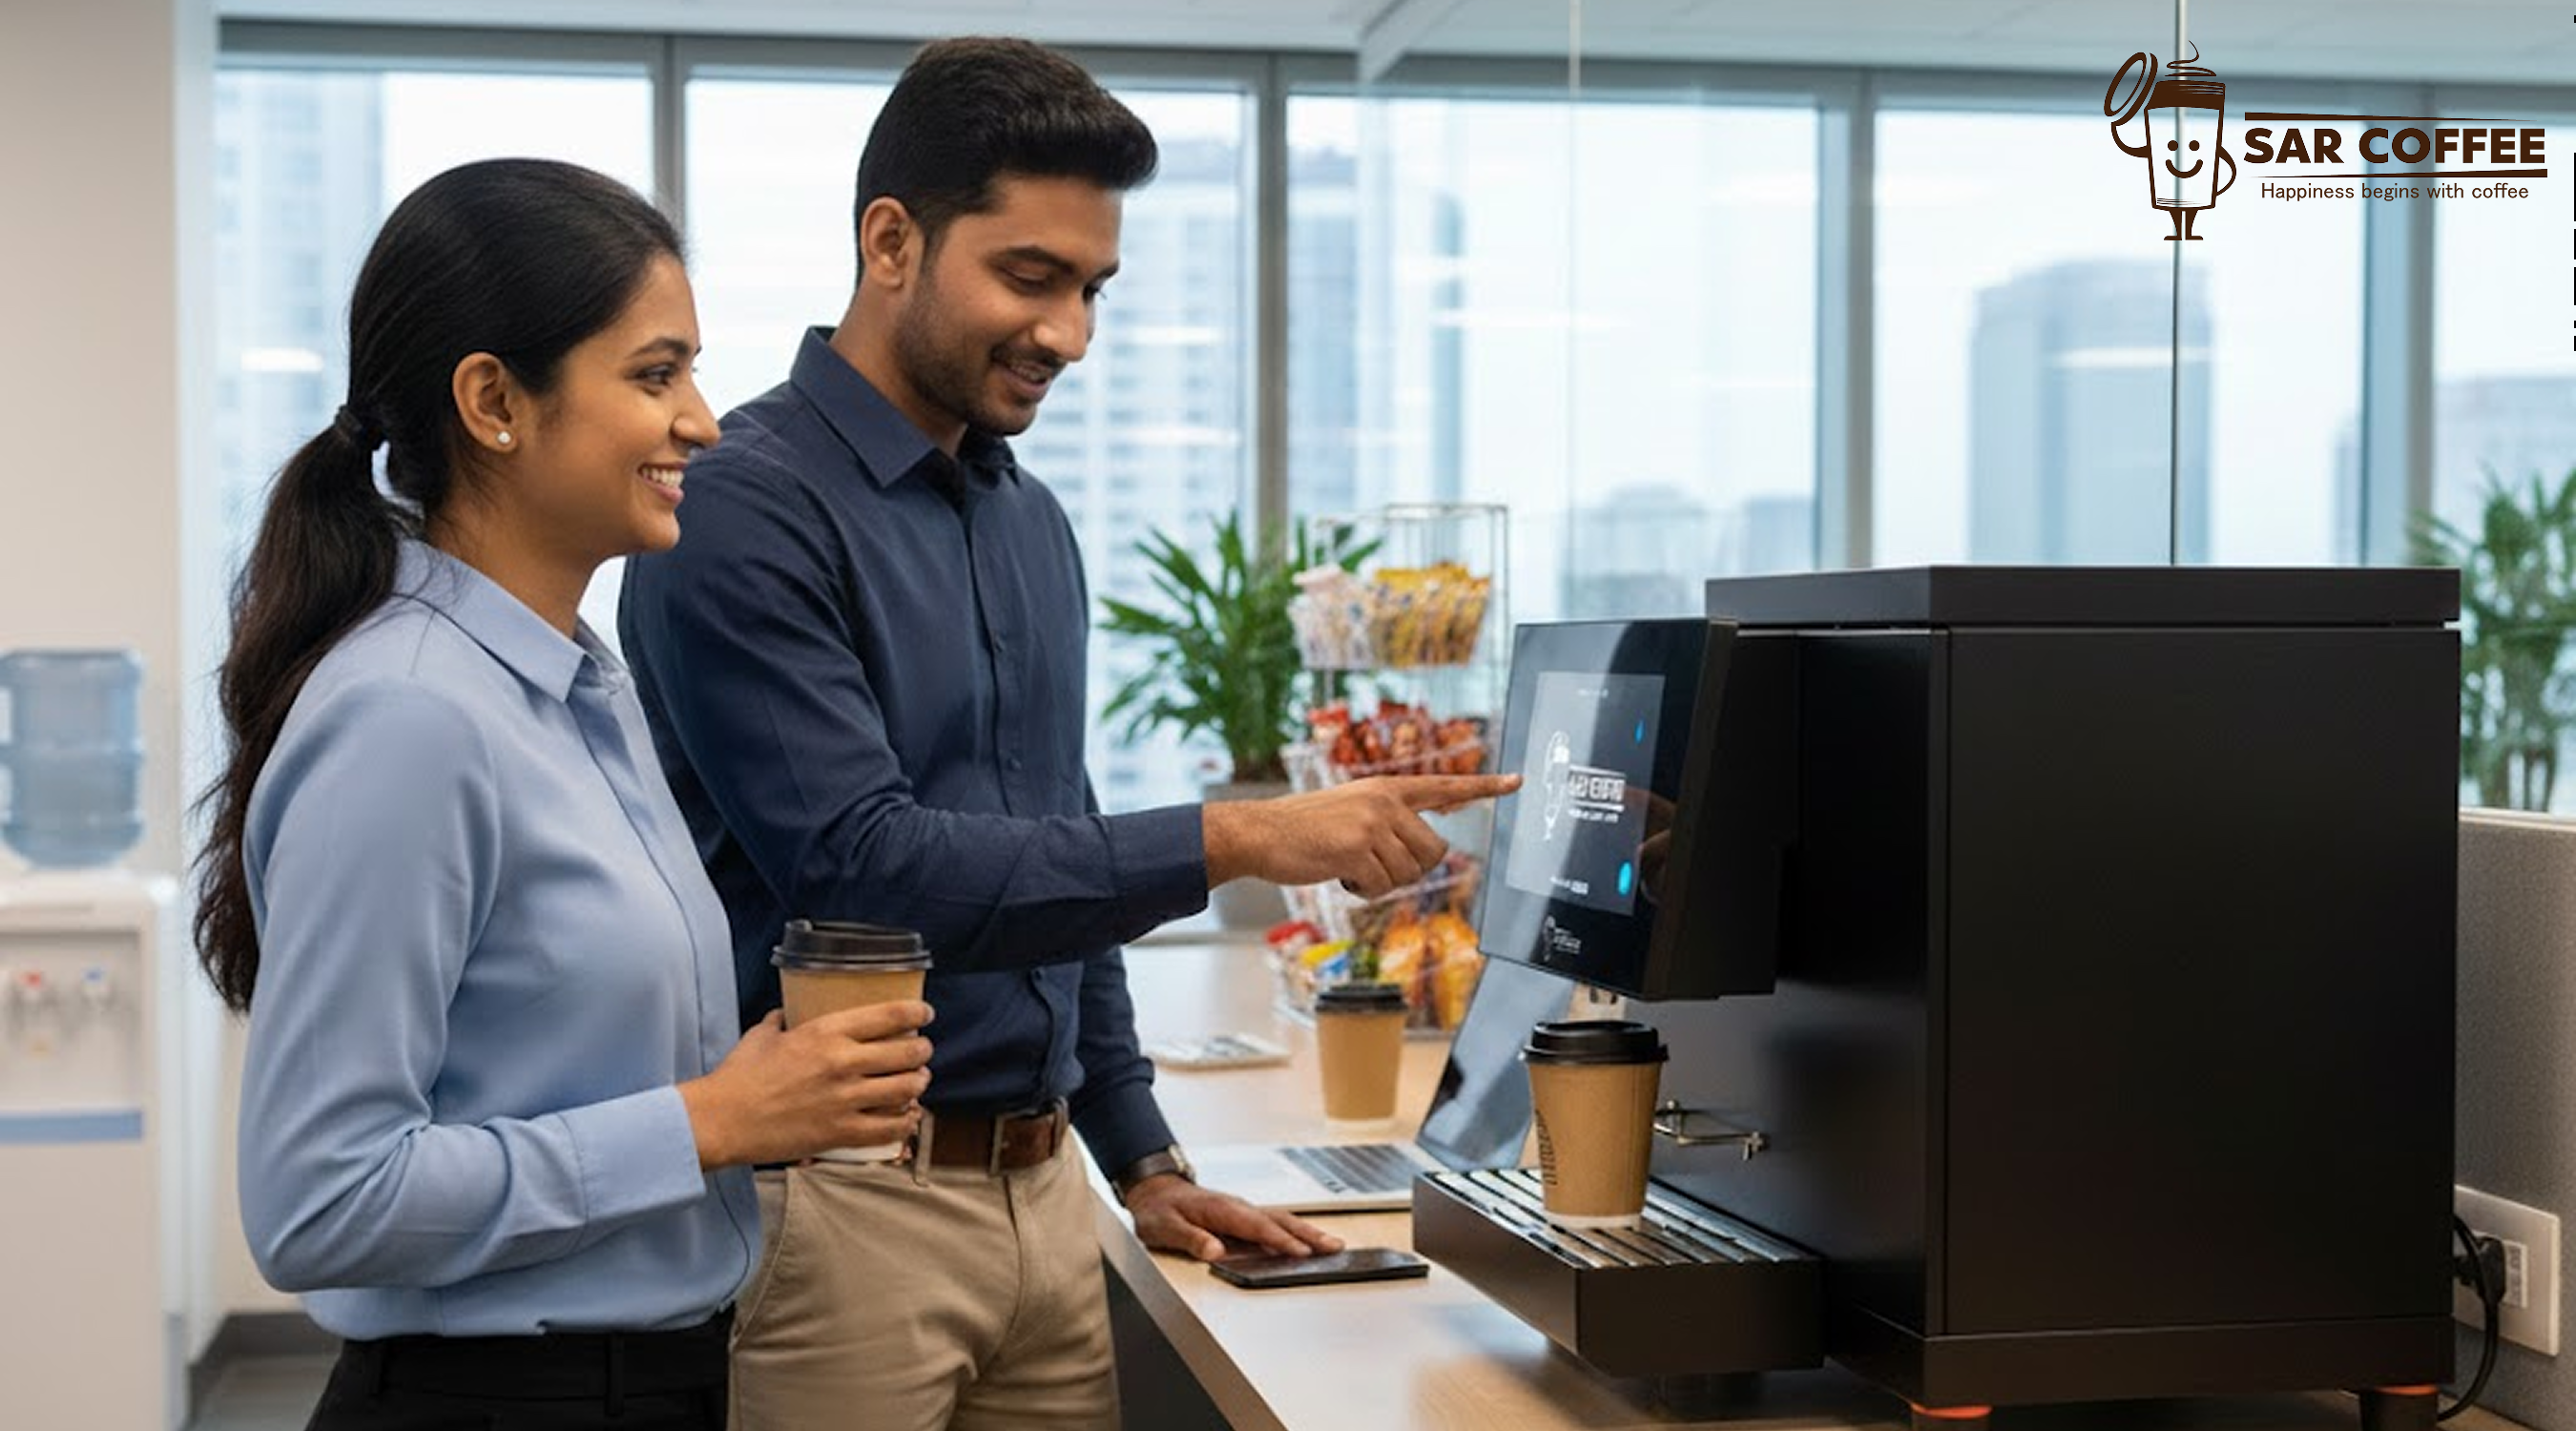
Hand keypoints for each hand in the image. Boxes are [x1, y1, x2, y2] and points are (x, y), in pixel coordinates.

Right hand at [678, 1002, 934, 1168]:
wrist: (722, 1120)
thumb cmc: (739, 1076)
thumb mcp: (763, 1035)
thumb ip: (783, 1019)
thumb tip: (788, 1011)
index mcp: (825, 1032)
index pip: (889, 1016)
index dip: (916, 1013)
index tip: (925, 1014)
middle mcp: (842, 1063)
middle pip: (907, 1053)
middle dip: (922, 1050)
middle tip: (922, 1050)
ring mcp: (845, 1099)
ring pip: (906, 1088)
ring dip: (918, 1083)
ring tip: (918, 1080)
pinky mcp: (841, 1132)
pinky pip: (890, 1128)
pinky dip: (905, 1121)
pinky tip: (907, 1116)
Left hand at [1122, 1175, 1345, 1261]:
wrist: (1154, 1191)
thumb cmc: (1159, 1210)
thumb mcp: (1164, 1227)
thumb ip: (1190, 1239)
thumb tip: (1214, 1251)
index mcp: (1221, 1209)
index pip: (1257, 1227)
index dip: (1280, 1241)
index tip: (1301, 1253)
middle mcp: (1237, 1207)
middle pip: (1279, 1221)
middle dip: (1308, 1235)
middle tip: (1334, 1247)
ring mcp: (1242, 1211)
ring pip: (1281, 1220)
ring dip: (1307, 1233)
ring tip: (1331, 1245)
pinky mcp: (1242, 1218)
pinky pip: (1273, 1224)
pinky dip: (1294, 1232)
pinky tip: (1306, 1243)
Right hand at [1202, 773, 1520, 896]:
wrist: (1260, 832)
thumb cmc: (1304, 828)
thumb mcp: (1352, 810)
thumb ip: (1390, 820)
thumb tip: (1431, 846)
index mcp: (1387, 788)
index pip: (1445, 785)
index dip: (1483, 787)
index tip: (1517, 781)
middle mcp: (1386, 800)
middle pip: (1434, 852)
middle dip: (1408, 869)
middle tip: (1372, 866)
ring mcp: (1373, 822)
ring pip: (1409, 873)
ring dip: (1381, 882)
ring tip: (1348, 865)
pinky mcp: (1358, 847)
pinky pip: (1382, 886)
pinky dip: (1362, 890)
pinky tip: (1338, 873)